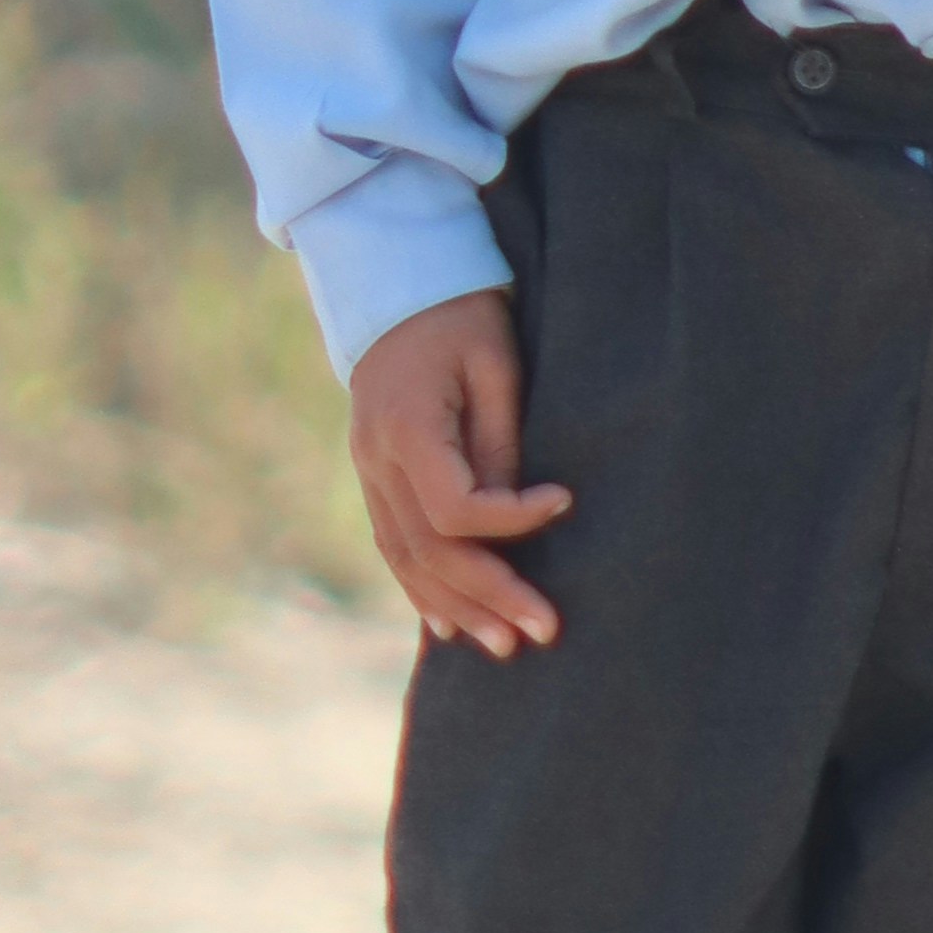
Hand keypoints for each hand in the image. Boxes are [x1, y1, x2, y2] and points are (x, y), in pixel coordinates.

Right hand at [347, 292, 572, 656]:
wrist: (397, 287)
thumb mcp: (494, 364)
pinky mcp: (373, 476)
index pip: (457, 506)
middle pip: (430, 548)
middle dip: (490, 593)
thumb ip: (501, 441)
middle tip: (542, 629)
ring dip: (456, 604)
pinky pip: (392, 545)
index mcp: (407, 428)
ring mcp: (367, 471)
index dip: (514, 519)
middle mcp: (376, 459)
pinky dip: (421, 587)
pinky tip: (448, 623)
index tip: (564, 503)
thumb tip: (515, 514)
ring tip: (505, 644)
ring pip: (406, 557)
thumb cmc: (459, 315)